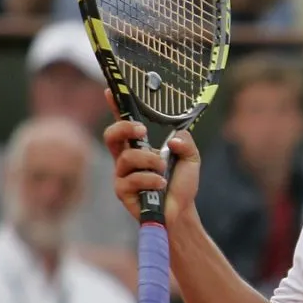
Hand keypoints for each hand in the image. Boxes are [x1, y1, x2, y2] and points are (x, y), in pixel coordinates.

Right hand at [102, 90, 198, 227]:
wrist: (181, 212)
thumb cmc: (182, 184)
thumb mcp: (191, 157)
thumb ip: (186, 142)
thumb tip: (173, 139)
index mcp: (139, 147)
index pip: (124, 123)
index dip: (115, 106)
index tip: (111, 90)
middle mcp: (126, 159)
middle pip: (111, 135)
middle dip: (124, 129)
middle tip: (142, 131)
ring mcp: (121, 175)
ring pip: (127, 158)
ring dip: (150, 162)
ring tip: (163, 172)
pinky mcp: (122, 191)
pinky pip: (132, 178)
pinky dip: (151, 180)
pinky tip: (161, 185)